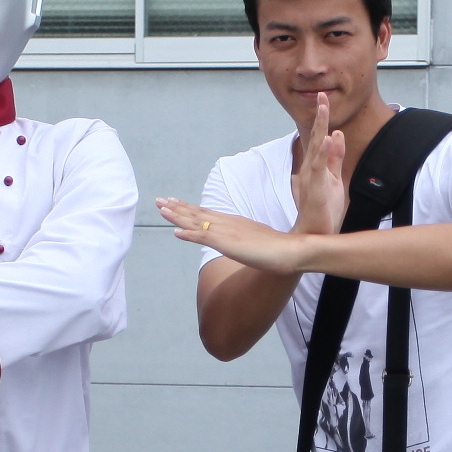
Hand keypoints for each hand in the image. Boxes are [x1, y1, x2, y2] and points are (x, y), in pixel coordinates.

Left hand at [154, 198, 315, 276]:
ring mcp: (227, 233)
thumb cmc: (279, 248)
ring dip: (177, 216)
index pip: (207, 213)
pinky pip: (205, 238)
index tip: (174, 202)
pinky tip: (176, 232)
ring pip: (197, 222)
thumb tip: (244, 241)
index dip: (188, 208)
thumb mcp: (258, 240)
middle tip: (159, 200)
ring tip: (161, 209)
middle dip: (177, 208)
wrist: (292, 250)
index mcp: (234, 222)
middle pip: (198, 213)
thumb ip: (247, 238)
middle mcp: (228, 223)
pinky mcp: (228, 244)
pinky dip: (189, 234)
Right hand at [289, 92, 345, 235]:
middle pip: (316, 138)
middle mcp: (309, 168)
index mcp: (315, 166)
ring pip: (315, 148)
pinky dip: (323, 152)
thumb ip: (335, 158)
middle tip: (322, 96)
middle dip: (319, 116)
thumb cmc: (323, 209)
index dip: (322, 119)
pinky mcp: (314, 188)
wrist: (315, 234)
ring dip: (320, 128)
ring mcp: (310, 177)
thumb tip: (337, 134)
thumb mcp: (334, 178)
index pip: (319, 138)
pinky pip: (318, 167)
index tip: (324, 100)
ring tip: (323, 108)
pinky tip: (328, 138)